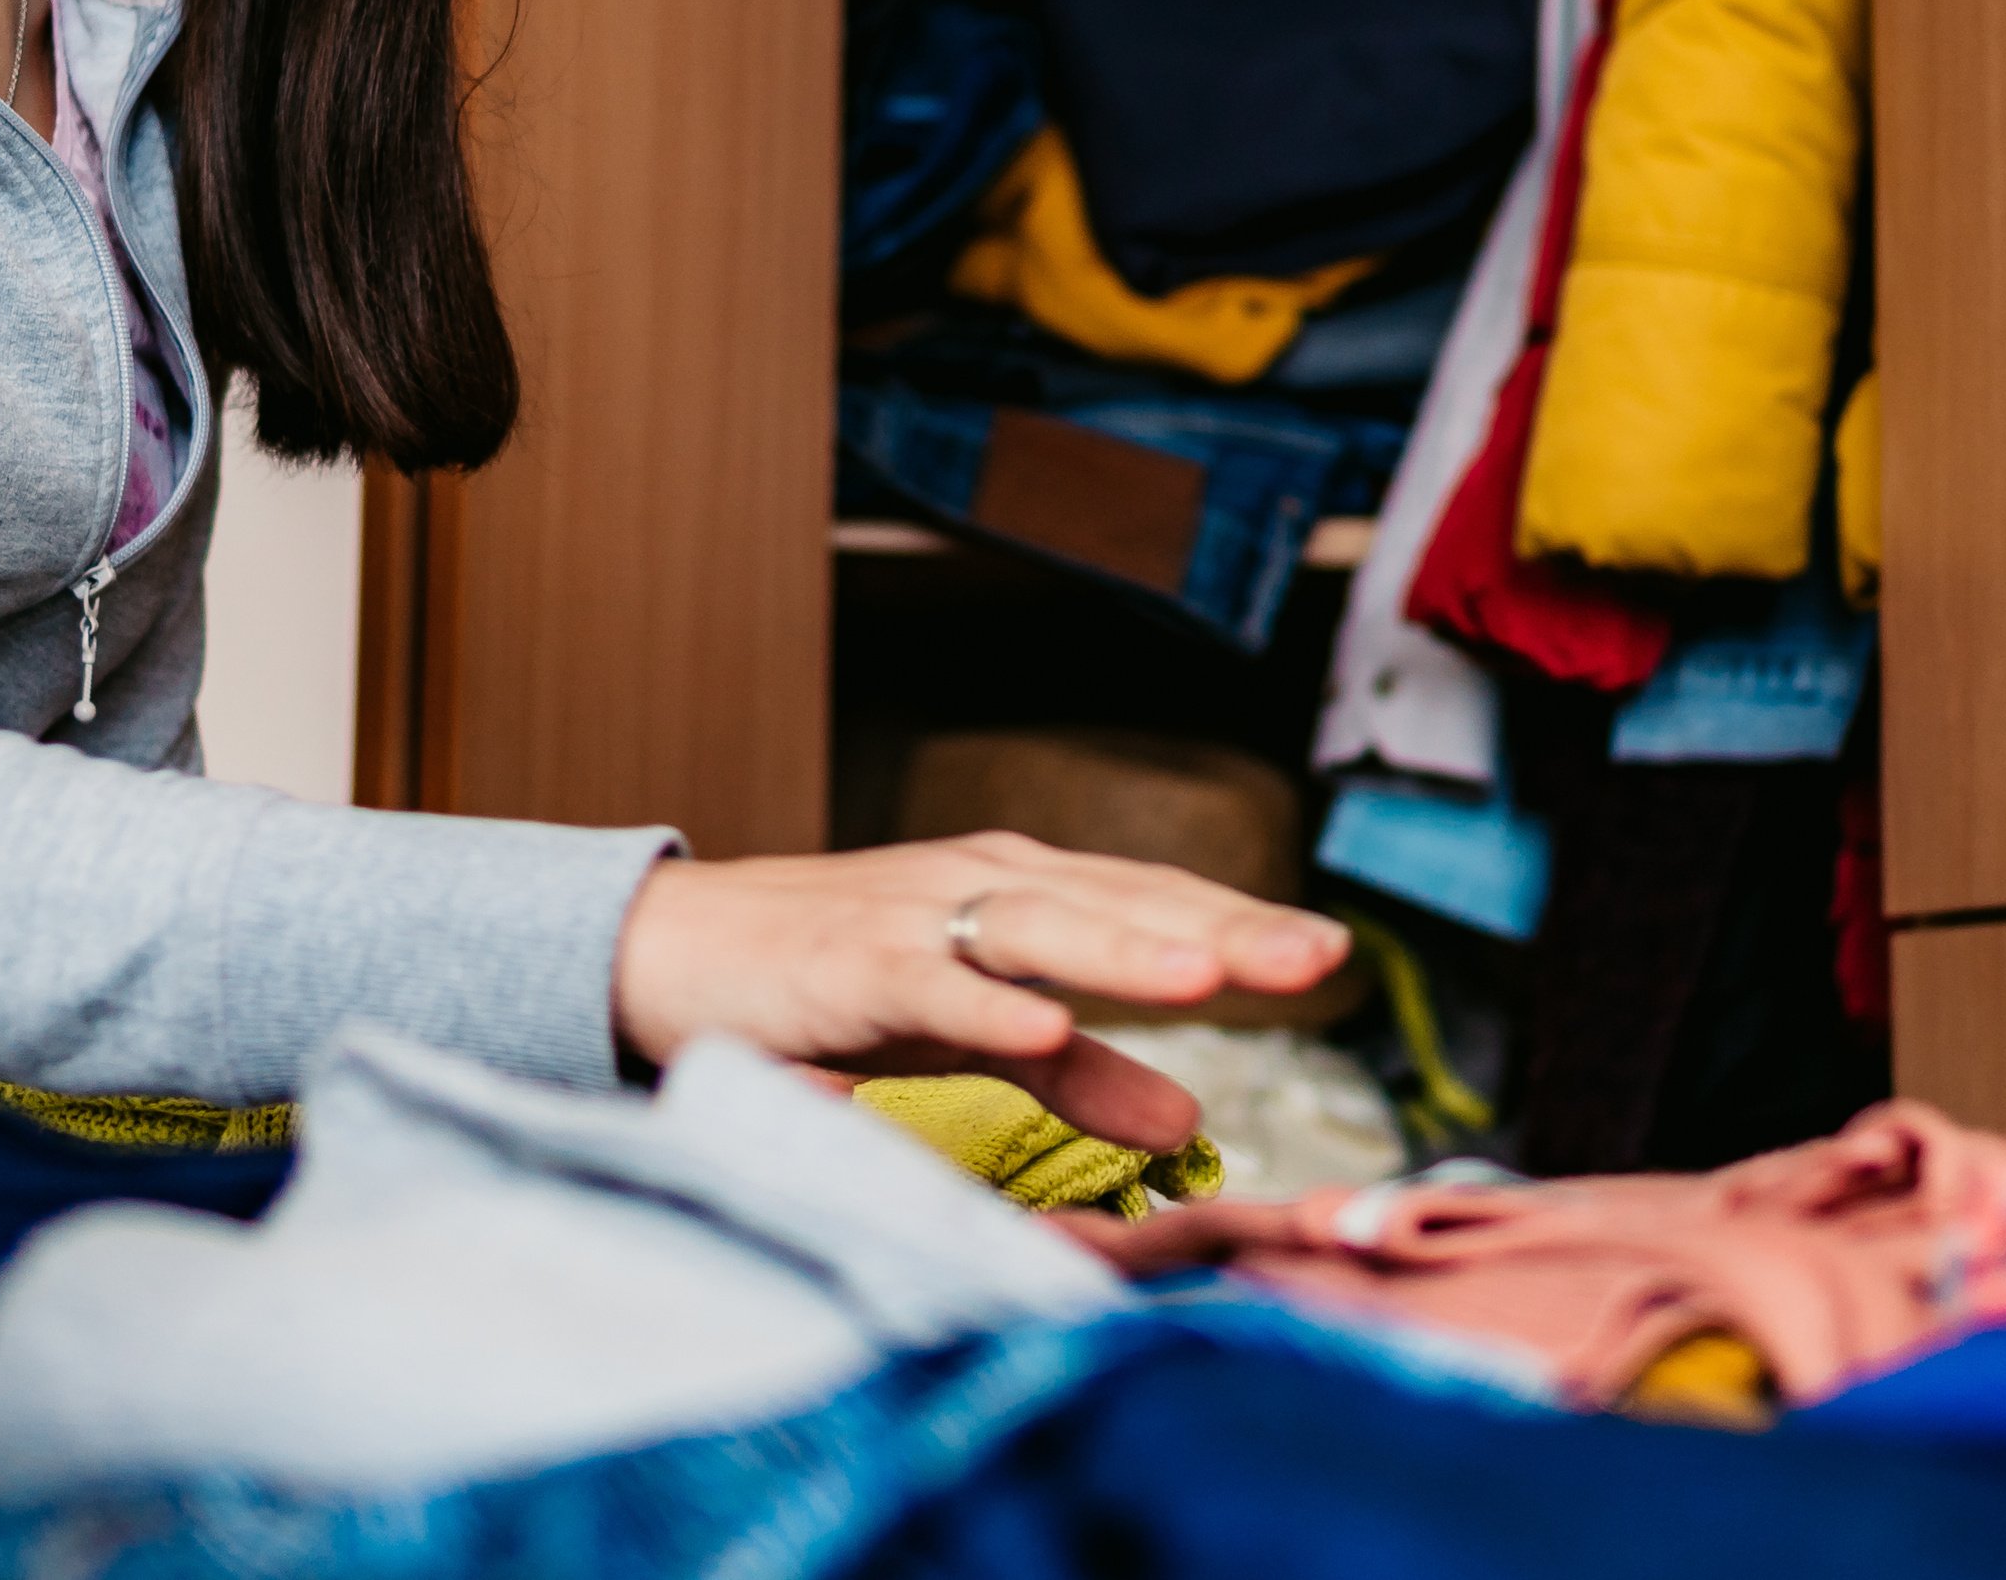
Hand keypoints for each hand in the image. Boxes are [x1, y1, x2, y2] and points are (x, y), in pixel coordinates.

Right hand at [610, 833, 1347, 1151]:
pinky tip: (1037, 1023)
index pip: (1157, 907)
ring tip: (1206, 976)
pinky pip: (925, 984)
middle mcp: (983, 887)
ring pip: (1039, 927)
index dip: (1244, 926)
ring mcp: (915, 918)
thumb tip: (1191, 1118)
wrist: (671, 952)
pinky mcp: (846, 965)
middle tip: (1315, 956)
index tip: (1334, 955)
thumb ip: (1077, 1074)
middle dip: (1221, 927)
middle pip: (1121, 905)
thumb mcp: (971, 1036)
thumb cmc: (828, 987)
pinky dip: (982, 1002)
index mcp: (1024, 895)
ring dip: (1122, 949)